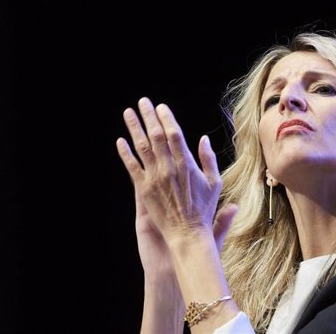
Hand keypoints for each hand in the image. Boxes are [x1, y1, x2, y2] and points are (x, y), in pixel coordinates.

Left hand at [116, 97, 232, 250]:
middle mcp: (169, 167)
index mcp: (187, 163)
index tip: (161, 107)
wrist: (188, 234)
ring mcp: (155, 178)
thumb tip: (203, 138)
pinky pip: (132, 167)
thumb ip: (208, 159)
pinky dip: (125, 153)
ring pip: (142, 147)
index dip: (166, 118)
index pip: (174, 134)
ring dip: (134, 128)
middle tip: (143, 101)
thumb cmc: (203, 209)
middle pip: (156, 135)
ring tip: (128, 113)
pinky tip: (120, 141)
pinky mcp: (143, 189)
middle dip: (149, 116)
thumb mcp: (215, 183)